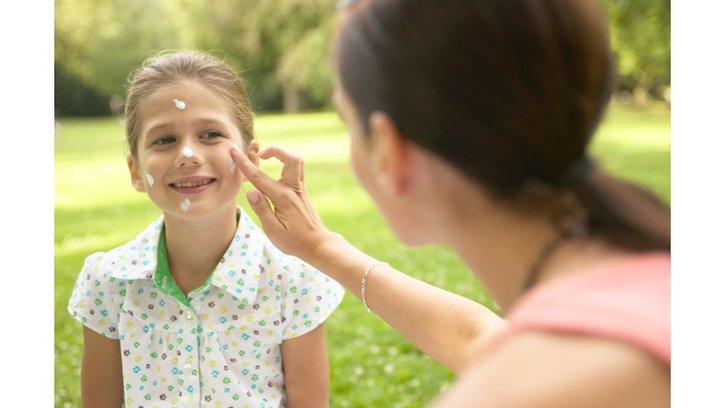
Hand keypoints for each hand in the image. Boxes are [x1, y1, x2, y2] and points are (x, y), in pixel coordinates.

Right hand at [230, 145, 338, 260]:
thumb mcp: (273, 231)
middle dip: (275, 150)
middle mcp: (294, 190)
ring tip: (267, 158)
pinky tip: (275, 170)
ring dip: (283, 154)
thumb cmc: (294, 241)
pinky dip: (286, 163)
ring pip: (297, 161)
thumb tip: (250, 191)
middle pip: (291, 159)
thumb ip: (262, 209)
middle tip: (260, 154)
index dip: (245, 163)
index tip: (234, 151)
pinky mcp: (302, 191)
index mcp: (283, 198)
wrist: (317, 244)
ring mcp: (300, 189)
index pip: (260, 177)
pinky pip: (297, 169)